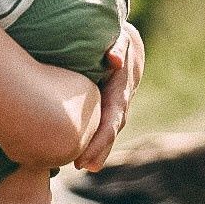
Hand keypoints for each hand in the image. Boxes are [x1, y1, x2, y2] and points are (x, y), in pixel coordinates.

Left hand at [75, 23, 143, 170]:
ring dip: (97, 151)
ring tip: (80, 166)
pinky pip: (101, 126)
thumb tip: (115, 60)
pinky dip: (93, 140)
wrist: (126, 43)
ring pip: (107, 132)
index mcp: (121, 90)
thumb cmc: (116, 38)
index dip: (101, 139)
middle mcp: (120, 103)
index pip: (112, 120)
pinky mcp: (105, 107)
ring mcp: (114, 107)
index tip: (87, 155)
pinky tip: (78, 153)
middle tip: (80, 166)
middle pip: (110, 132)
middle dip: (98, 150)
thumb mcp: (118, 37)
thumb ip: (117, 46)